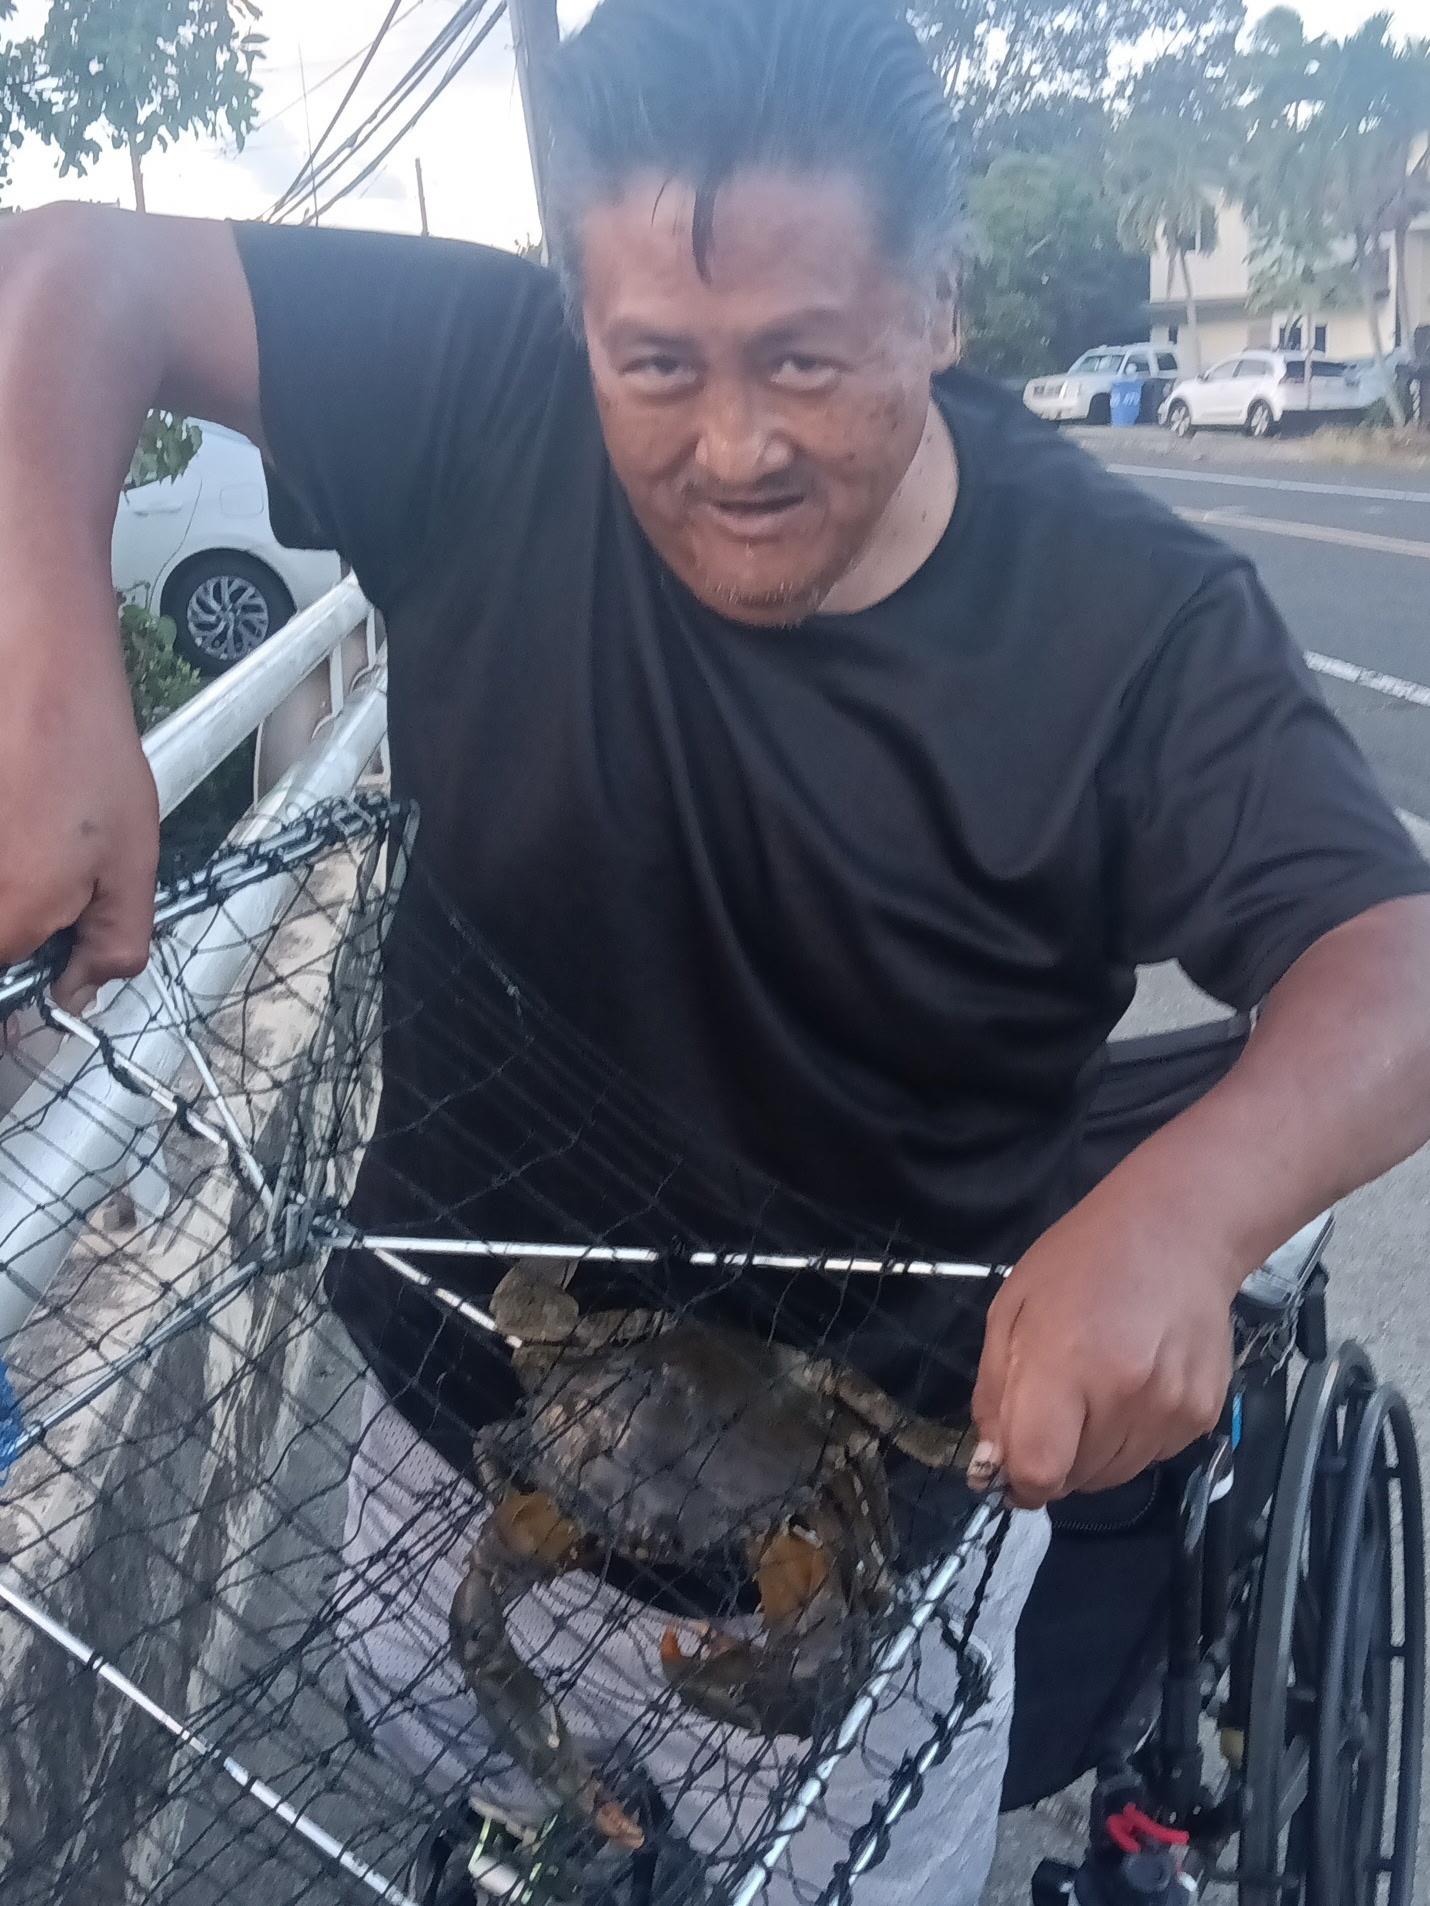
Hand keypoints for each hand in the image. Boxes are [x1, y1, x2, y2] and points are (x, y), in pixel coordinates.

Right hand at [0, 638, 158, 1012]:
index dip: (35, 978)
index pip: (7, 992)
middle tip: (56, 865)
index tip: (57, 955)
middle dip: (23, 927)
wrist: (39, 672)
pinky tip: (20, 809)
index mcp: (9, 923)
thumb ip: (114, 945)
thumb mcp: (134, 864)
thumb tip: (80, 994)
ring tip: (36, 827)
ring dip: (16, 876)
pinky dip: (6, 846)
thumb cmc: (87, 757)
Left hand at [971, 1185, 1238, 1508]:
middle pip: (1076, 1480)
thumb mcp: (1011, 1310)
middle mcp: (1126, 1395)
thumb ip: (995, 1392)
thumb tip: (993, 1463)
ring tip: (1096, 1391)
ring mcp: (1172, 1408)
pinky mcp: (1204, 1413)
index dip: (1020, 1479)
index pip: (1040, 1472)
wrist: (1176, 1231)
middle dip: (1055, 1458)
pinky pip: (1153, 1456)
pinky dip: (1133, 1438)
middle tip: (1057, 1406)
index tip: (1015, 1458)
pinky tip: (1133, 1388)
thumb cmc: (1079, 1263)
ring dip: (1094, 1453)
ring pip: (1116, 1475)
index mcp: (1066, 1365)